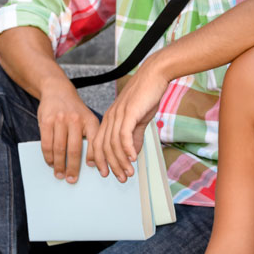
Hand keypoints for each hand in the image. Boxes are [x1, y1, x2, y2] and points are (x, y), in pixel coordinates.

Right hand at [37, 77, 99, 182]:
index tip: (100, 173)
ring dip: (59, 165)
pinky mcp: (46, 121)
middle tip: (72, 179)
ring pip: (59, 148)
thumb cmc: (75, 110)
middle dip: (73, 167)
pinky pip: (47, 143)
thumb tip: (92, 162)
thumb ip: (92, 137)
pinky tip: (51, 163)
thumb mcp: (88, 119)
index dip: (98, 159)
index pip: (96, 143)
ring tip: (60, 174)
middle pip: (75, 149)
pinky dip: (48, 156)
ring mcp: (61, 120)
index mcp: (91, 121)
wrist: (57, 91)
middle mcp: (77, 120)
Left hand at [91, 60, 167, 181]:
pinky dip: (127, 149)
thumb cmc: (147, 94)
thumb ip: (134, 135)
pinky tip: (133, 158)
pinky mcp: (129, 113)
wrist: (154, 75)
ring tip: (129, 173)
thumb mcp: (139, 118)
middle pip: (104, 147)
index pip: (99, 144)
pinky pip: (124, 135)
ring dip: (121, 161)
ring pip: (113, 144)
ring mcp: (118, 115)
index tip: (107, 173)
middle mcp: (110, 117)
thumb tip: (133, 151)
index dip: (101, 160)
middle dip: (111, 166)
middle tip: (120, 178)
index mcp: (110, 118)